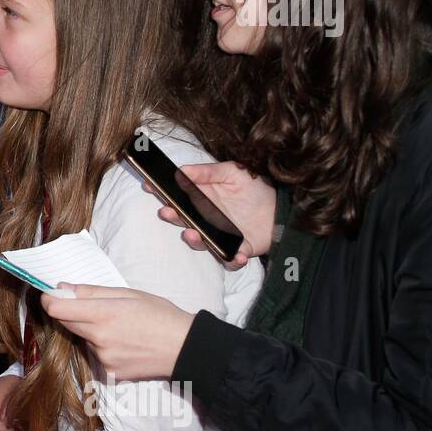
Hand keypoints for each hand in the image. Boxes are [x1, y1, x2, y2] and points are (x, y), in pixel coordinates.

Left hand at [40, 285, 193, 379]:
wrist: (185, 348)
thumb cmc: (159, 314)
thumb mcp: (128, 294)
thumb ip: (91, 292)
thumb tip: (61, 288)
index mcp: (103, 314)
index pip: (57, 309)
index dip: (49, 300)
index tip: (50, 295)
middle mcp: (99, 339)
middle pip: (66, 324)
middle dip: (71, 313)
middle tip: (93, 308)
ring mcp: (103, 359)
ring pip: (84, 340)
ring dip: (91, 332)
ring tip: (120, 328)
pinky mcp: (110, 374)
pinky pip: (96, 356)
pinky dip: (104, 348)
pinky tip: (124, 344)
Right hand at [145, 160, 274, 266]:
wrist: (281, 208)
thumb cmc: (255, 188)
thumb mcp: (233, 172)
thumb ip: (208, 172)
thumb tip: (183, 170)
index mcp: (203, 199)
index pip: (178, 196)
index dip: (162, 192)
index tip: (150, 186)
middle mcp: (207, 219)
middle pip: (184, 220)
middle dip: (173, 217)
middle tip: (167, 211)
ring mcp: (220, 235)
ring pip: (201, 242)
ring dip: (195, 241)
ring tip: (193, 234)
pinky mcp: (237, 249)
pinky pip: (230, 258)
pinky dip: (232, 260)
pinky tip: (238, 255)